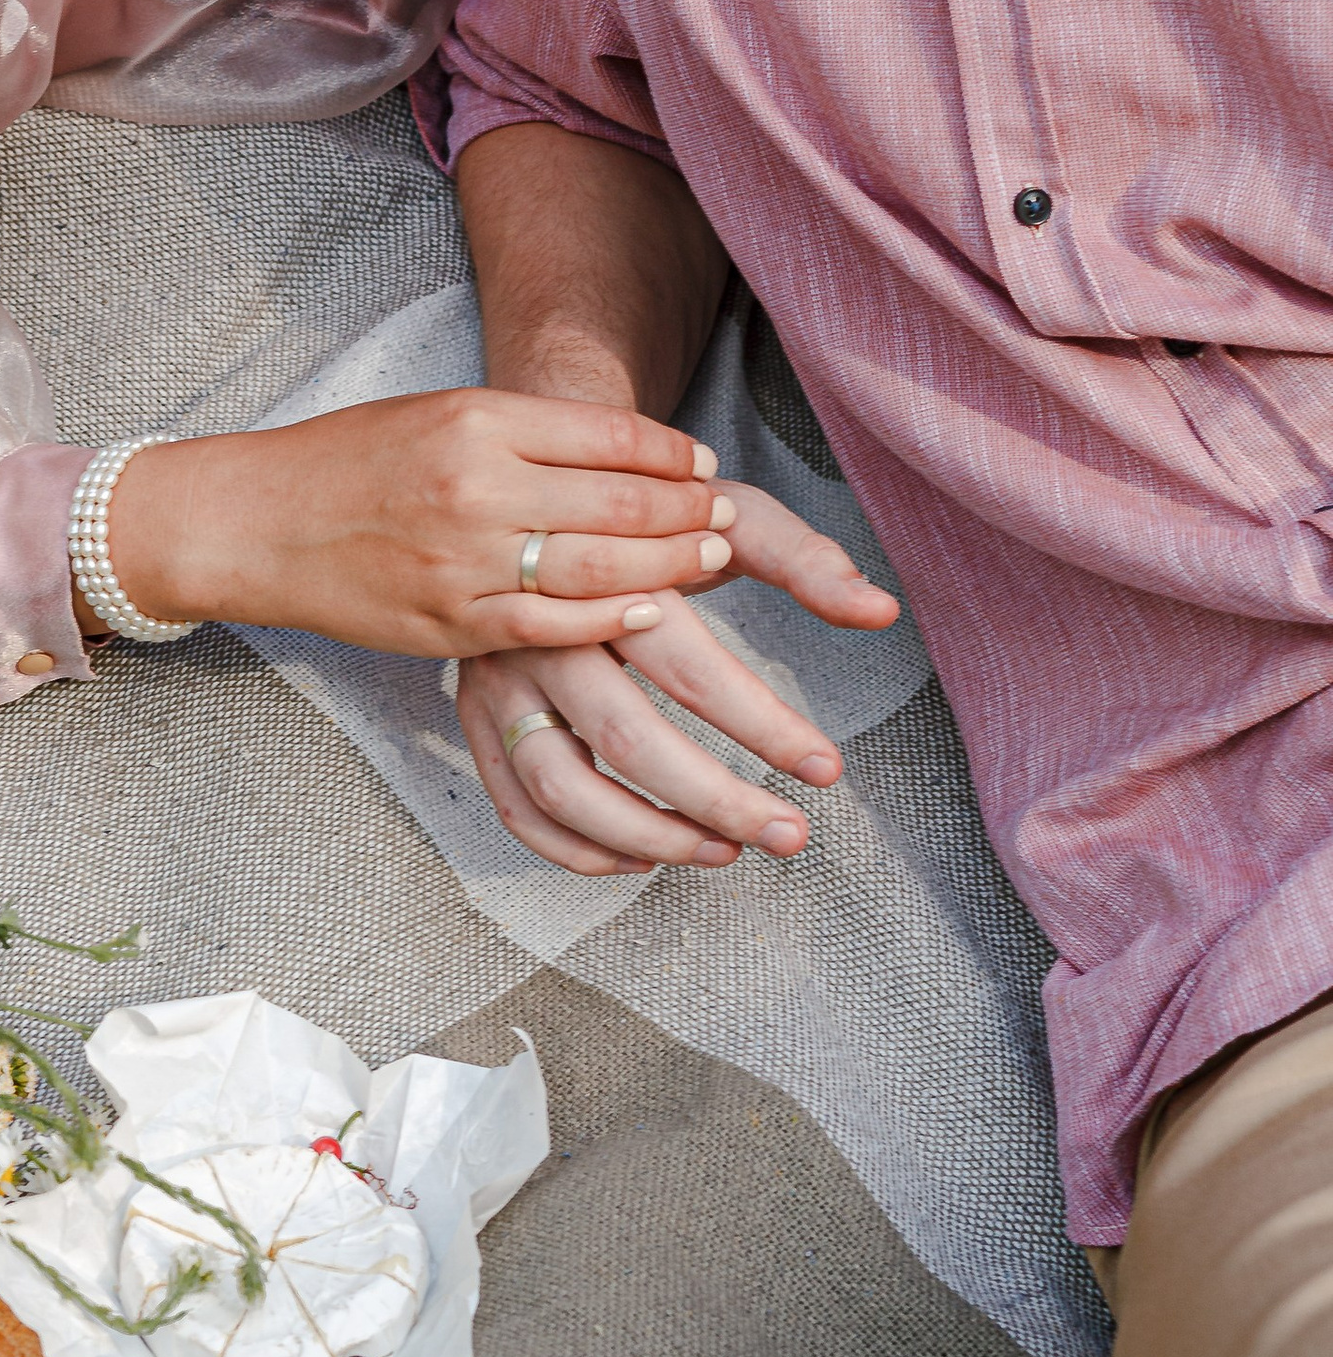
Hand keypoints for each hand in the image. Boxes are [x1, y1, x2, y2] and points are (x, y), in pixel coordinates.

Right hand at [98, 390, 735, 652]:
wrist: (256, 523)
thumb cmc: (348, 462)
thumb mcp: (435, 415)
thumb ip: (523, 432)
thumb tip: (623, 454)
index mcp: (477, 420)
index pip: (608, 434)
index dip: (671, 453)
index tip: (702, 464)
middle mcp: (477, 486)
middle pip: (621, 501)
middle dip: (688, 511)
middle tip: (726, 516)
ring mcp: (465, 561)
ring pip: (601, 567)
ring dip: (670, 564)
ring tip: (709, 558)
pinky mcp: (451, 623)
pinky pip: (553, 626)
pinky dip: (611, 620)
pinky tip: (651, 611)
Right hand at [456, 485, 898, 873]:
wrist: (538, 496)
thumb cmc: (652, 514)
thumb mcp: (728, 514)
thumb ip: (805, 560)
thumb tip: (883, 611)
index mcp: (609, 576)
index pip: (691, 669)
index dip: (764, 726)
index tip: (827, 771)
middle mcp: (542, 629)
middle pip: (626, 738)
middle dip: (717, 801)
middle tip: (791, 835)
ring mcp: (497, 678)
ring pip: (560, 785)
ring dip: (647, 837)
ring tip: (725, 853)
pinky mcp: (474, 714)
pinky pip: (516, 804)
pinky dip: (574, 848)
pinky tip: (641, 860)